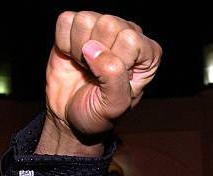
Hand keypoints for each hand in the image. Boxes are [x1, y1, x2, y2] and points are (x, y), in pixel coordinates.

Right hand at [37, 11, 161, 153]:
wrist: (70, 117)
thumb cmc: (99, 114)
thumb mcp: (115, 106)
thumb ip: (113, 78)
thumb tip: (93, 49)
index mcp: (148, 54)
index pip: (131, 40)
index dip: (117, 61)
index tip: (112, 80)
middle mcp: (129, 35)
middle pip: (108, 24)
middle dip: (96, 55)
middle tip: (96, 74)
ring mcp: (103, 28)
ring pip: (85, 20)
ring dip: (79, 50)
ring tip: (87, 67)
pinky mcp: (77, 26)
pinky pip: (65, 20)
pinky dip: (64, 44)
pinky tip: (74, 58)